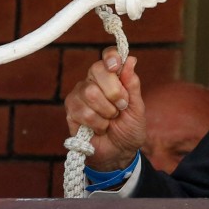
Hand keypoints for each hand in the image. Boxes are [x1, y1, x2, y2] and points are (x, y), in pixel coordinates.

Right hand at [64, 46, 146, 171]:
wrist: (120, 152)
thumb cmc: (129, 127)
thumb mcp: (137, 107)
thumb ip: (132, 84)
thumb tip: (131, 60)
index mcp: (111, 76)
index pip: (108, 56)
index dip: (111, 57)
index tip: (116, 66)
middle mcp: (93, 81)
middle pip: (97, 71)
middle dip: (115, 92)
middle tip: (121, 107)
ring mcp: (79, 95)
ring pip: (89, 92)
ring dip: (107, 111)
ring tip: (110, 120)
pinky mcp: (71, 112)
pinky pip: (82, 111)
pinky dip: (97, 123)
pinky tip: (99, 128)